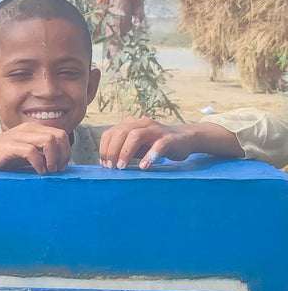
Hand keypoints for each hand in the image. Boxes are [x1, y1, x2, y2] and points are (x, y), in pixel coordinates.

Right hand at [0, 122, 71, 174]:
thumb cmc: (2, 155)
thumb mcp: (25, 153)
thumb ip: (41, 154)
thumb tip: (59, 164)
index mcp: (34, 129)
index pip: (61, 135)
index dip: (66, 151)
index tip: (60, 166)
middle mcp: (29, 129)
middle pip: (59, 136)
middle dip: (63, 154)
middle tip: (57, 170)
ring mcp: (19, 136)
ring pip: (49, 140)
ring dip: (53, 158)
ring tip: (48, 171)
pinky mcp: (10, 146)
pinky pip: (31, 151)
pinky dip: (39, 163)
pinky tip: (37, 171)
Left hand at [97, 118, 236, 169]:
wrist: (186, 139)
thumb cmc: (155, 144)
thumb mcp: (137, 146)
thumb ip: (123, 150)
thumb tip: (106, 163)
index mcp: (131, 124)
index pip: (111, 132)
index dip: (104, 148)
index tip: (104, 164)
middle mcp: (142, 123)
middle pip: (121, 132)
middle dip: (112, 151)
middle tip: (111, 167)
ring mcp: (156, 129)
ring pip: (136, 135)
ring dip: (126, 152)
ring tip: (122, 167)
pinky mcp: (170, 138)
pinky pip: (158, 145)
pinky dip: (149, 156)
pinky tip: (143, 167)